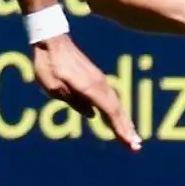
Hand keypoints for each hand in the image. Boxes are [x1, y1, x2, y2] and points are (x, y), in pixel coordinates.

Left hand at [32, 35, 141, 149]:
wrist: (50, 38)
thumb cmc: (48, 63)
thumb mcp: (53, 87)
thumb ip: (74, 102)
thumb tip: (92, 114)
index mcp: (89, 87)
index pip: (111, 112)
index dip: (121, 129)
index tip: (131, 143)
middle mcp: (98, 83)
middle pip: (117, 109)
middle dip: (127, 128)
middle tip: (136, 147)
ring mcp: (98, 78)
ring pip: (115, 102)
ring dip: (124, 120)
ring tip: (132, 137)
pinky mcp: (94, 76)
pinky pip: (110, 96)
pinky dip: (116, 110)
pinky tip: (118, 118)